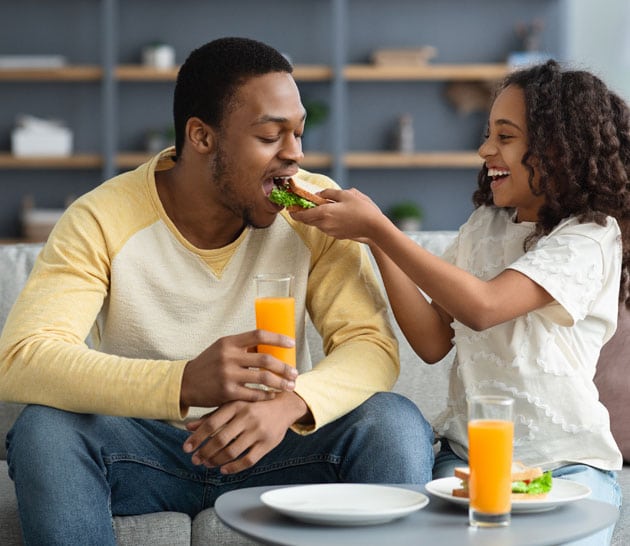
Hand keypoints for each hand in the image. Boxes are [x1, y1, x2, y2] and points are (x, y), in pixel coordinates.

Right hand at [180, 330, 297, 409]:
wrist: (186, 383)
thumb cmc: (209, 364)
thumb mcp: (222, 349)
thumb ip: (242, 347)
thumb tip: (270, 345)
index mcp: (229, 342)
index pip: (259, 335)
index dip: (278, 338)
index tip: (291, 344)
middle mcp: (229, 356)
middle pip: (265, 359)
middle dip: (284, 367)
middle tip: (295, 372)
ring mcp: (228, 375)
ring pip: (263, 378)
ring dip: (280, 383)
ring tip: (290, 386)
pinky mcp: (227, 392)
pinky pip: (253, 394)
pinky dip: (266, 395)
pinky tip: (273, 396)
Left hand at [183, 392, 307, 473]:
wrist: (284, 405)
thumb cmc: (254, 405)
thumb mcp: (233, 405)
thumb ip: (212, 416)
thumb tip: (189, 427)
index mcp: (236, 405)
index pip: (211, 423)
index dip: (197, 437)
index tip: (186, 447)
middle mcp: (247, 417)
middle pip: (220, 439)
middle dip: (204, 452)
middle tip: (195, 459)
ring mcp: (258, 431)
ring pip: (232, 451)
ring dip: (216, 461)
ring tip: (208, 464)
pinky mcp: (267, 443)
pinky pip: (248, 460)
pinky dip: (234, 468)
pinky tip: (224, 469)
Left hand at [290, 188, 386, 242]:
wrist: (374, 227)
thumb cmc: (362, 208)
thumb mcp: (346, 194)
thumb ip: (330, 193)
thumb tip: (319, 195)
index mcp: (325, 212)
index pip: (303, 215)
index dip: (295, 213)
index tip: (290, 209)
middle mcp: (325, 224)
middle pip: (308, 221)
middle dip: (302, 215)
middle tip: (300, 208)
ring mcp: (330, 231)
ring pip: (316, 224)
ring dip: (314, 218)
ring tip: (318, 209)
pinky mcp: (336, 235)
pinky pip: (325, 228)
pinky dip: (324, 222)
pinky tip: (330, 216)